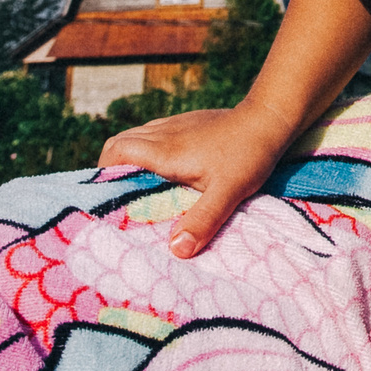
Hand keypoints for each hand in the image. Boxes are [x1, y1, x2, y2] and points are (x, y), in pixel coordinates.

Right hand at [98, 101, 294, 257]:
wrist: (269, 118)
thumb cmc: (248, 156)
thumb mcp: (227, 193)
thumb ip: (201, 220)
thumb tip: (175, 251)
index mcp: (164, 152)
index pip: (115, 153)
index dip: (101, 173)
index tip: (102, 197)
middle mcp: (164, 134)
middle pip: (119, 143)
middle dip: (109, 168)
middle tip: (117, 198)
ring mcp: (176, 125)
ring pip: (135, 136)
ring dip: (127, 157)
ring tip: (135, 187)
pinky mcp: (188, 122)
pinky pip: (153, 132)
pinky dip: (145, 149)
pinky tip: (161, 169)